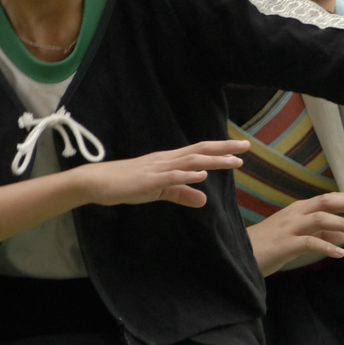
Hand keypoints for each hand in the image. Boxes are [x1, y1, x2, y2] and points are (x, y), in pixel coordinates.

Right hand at [75, 139, 249, 207]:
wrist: (96, 183)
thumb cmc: (126, 184)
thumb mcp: (159, 191)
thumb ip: (181, 193)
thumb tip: (204, 198)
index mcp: (170, 161)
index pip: (200, 152)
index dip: (221, 149)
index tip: (241, 148)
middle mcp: (167, 160)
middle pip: (200, 151)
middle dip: (224, 149)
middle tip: (246, 146)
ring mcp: (158, 168)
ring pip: (190, 162)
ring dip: (213, 161)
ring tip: (233, 161)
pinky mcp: (148, 180)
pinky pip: (170, 177)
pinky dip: (187, 176)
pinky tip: (202, 176)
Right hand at [246, 192, 343, 274]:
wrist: (241, 254)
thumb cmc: (271, 245)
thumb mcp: (300, 236)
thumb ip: (323, 233)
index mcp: (299, 209)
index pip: (328, 198)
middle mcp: (295, 214)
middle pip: (326, 202)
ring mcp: (289, 228)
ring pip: (319, 219)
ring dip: (342, 223)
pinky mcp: (285, 244)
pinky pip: (309, 242)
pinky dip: (326, 246)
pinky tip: (340, 253)